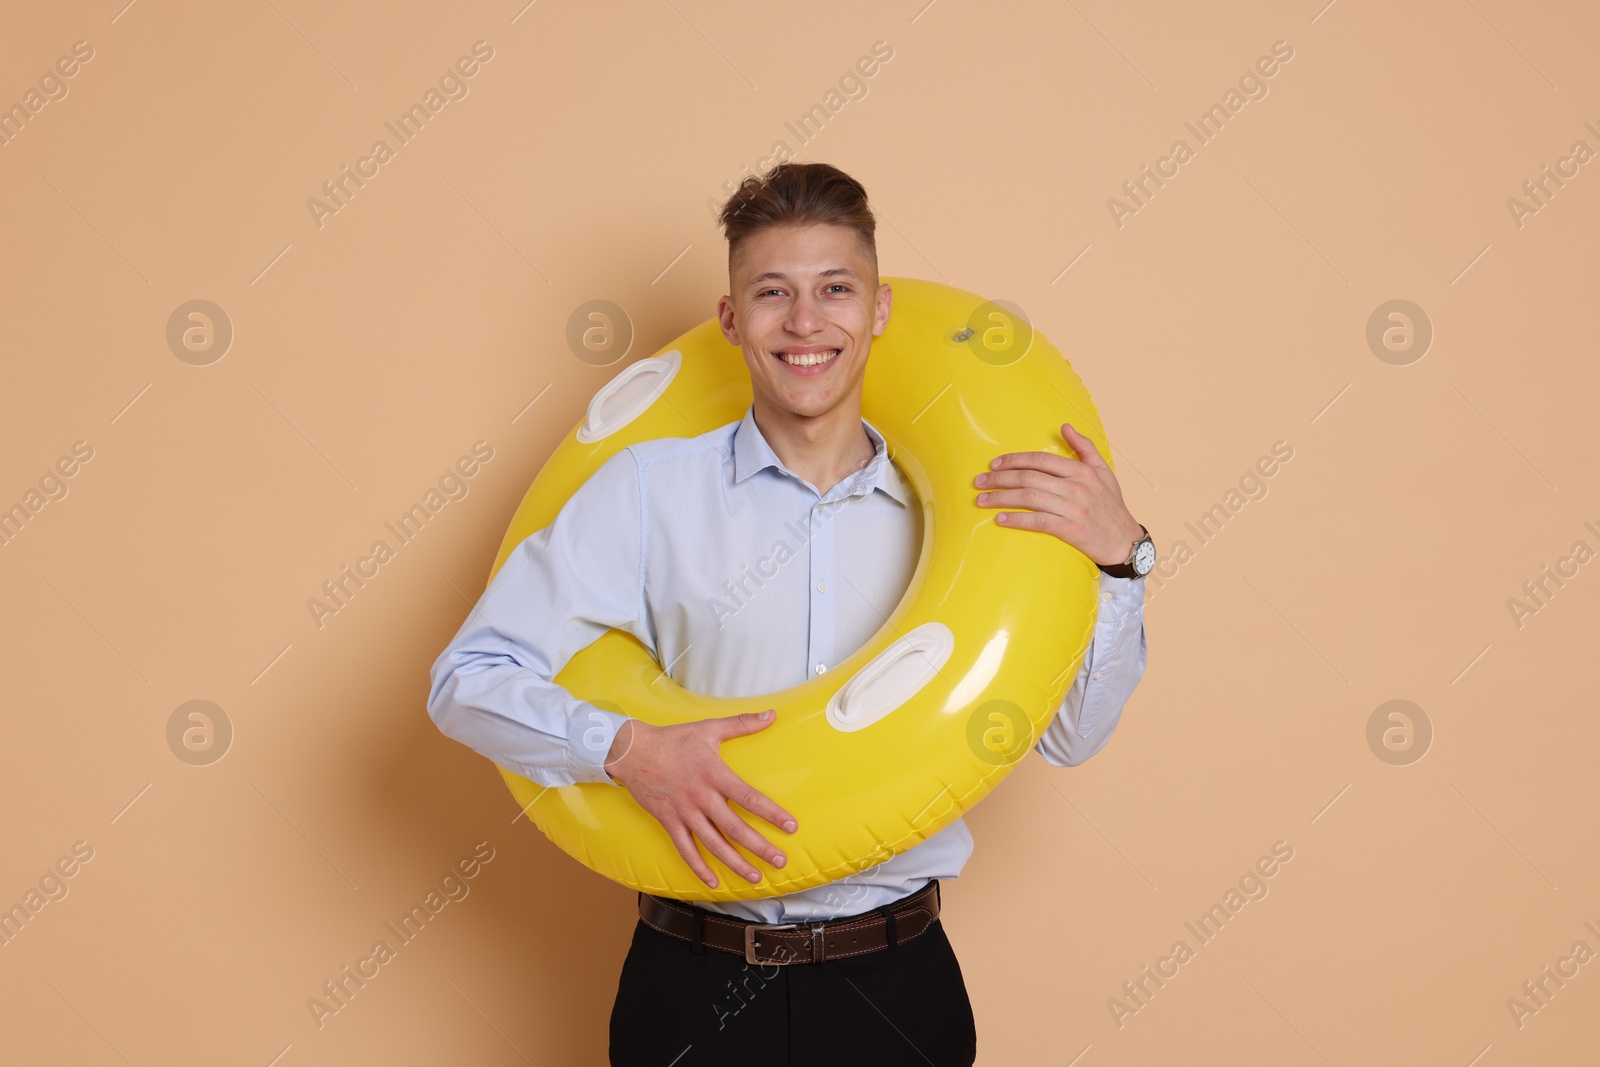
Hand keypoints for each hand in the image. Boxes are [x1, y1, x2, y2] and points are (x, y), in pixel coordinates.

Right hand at [603, 709, 797, 888]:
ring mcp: (684, 812)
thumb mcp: (709, 728)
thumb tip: (772, 715)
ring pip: (713, 844)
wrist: (633, 752)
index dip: (771, 814)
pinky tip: (714, 882)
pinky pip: (685, 850)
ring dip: (735, 863)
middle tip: (780, 861)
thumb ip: (742, 723)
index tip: (791, 826)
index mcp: (714, 774)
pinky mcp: (669, 822)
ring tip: (755, 877)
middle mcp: (701, 797)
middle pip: (735, 828)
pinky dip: (699, 867)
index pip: (749, 798)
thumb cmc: (674, 739)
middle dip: (760, 847)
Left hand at [973, 422, 1141, 565]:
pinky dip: (1017, 519)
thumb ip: (1084, 447)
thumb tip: (1065, 426)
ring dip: (1001, 498)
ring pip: (1030, 497)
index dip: (1014, 460)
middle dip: (1000, 478)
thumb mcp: (1103, 471)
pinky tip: (1000, 519)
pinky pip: (1038, 521)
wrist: (1125, 541)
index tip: (994, 464)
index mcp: (1082, 471)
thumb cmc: (1111, 506)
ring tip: (982, 500)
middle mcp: (1076, 487)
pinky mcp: (1071, 530)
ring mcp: (1073, 508)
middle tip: (979, 482)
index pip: (1041, 460)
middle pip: (1030, 477)